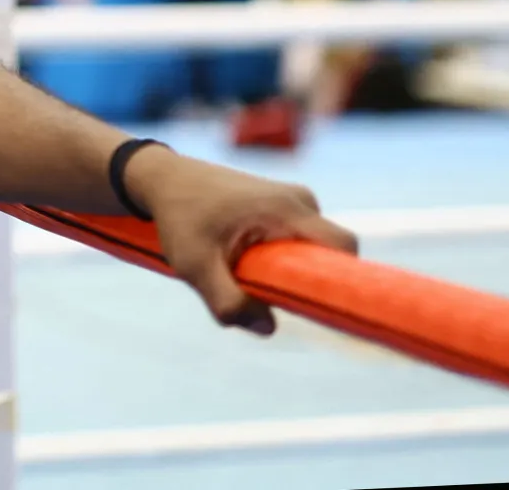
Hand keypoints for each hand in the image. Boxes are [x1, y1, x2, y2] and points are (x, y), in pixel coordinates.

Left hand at [125, 145, 356, 334]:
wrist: (163, 179)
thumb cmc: (179, 219)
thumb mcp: (194, 265)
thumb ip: (227, 301)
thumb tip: (269, 328)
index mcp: (287, 209)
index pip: (343, 247)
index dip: (346, 281)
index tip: (331, 310)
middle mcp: (300, 200)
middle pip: (330, 253)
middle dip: (306, 280)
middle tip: (266, 291)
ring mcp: (295, 199)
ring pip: (312, 250)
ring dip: (289, 270)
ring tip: (244, 268)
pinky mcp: (286, 204)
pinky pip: (300, 240)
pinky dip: (282, 257)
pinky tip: (246, 258)